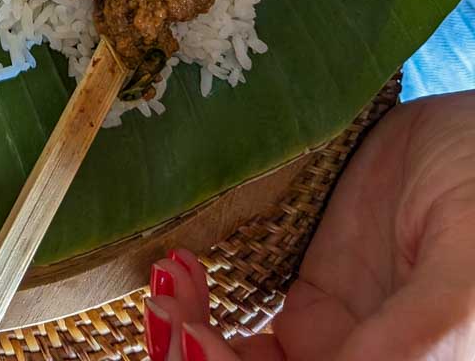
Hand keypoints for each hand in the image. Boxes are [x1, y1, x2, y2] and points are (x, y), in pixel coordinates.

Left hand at [144, 93, 474, 360]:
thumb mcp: (463, 278)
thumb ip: (416, 343)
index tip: (198, 342)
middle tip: (168, 313)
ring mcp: (337, 343)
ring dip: (187, 342)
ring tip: (167, 284)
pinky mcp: (313, 299)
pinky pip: (244, 329)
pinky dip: (200, 308)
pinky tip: (181, 268)